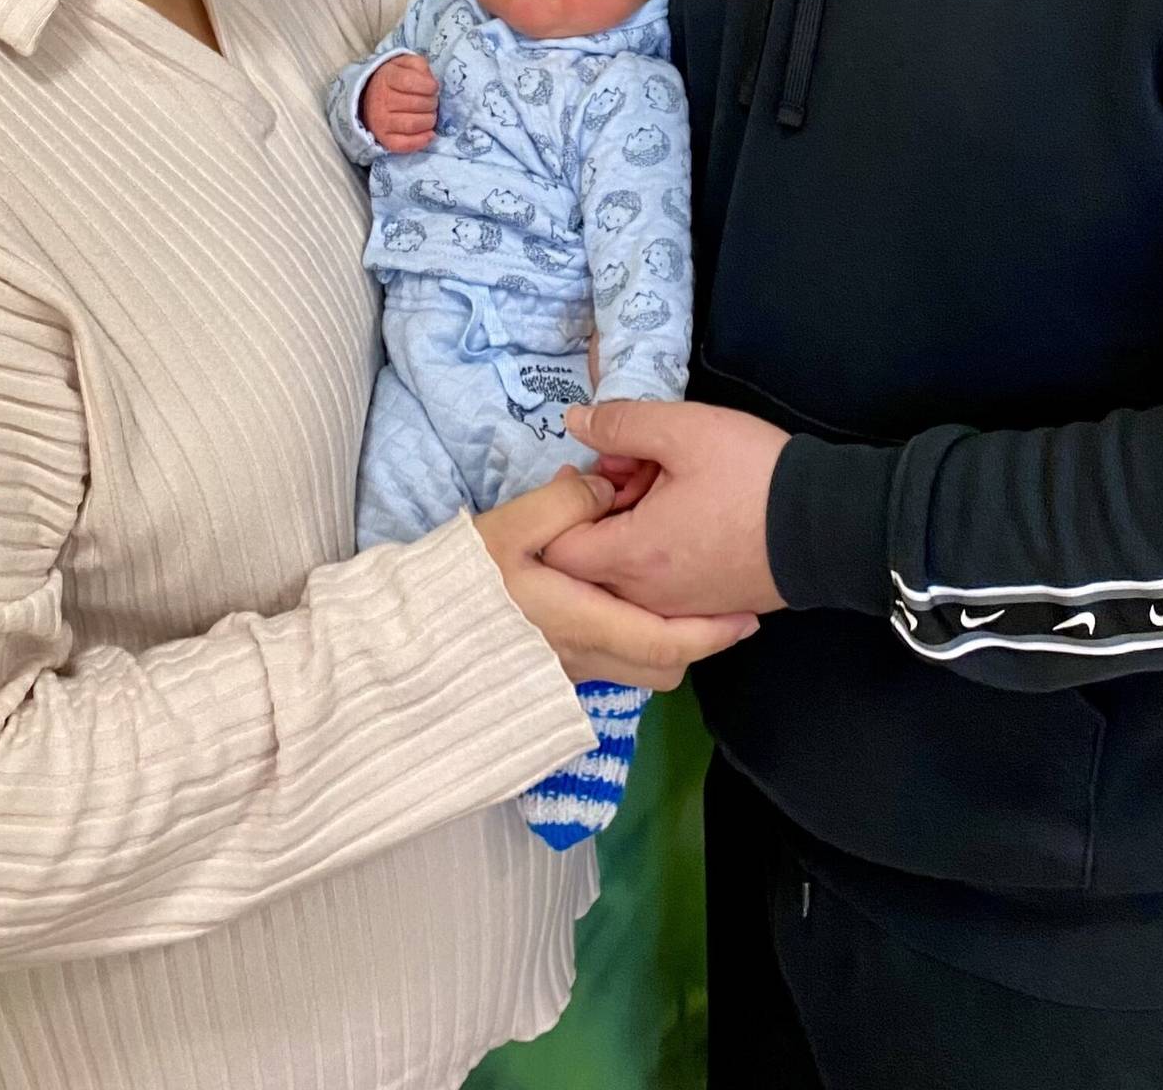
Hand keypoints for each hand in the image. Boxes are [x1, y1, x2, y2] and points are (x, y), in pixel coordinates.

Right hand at [362, 52, 438, 152]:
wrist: (368, 97)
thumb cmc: (394, 79)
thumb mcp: (404, 64)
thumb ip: (419, 66)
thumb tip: (431, 82)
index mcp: (386, 78)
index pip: (410, 82)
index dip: (429, 86)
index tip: (433, 87)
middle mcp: (381, 101)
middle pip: (417, 104)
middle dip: (432, 103)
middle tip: (431, 102)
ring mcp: (381, 122)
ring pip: (413, 124)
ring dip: (429, 120)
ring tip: (429, 115)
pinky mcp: (384, 139)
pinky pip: (405, 144)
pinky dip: (422, 140)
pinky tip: (430, 133)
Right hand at [474, 469, 759, 690]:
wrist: (416, 632)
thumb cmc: (464, 578)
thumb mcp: (510, 525)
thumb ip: (565, 504)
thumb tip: (606, 491)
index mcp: (579, 623)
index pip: (664, 643)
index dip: (711, 632)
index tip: (746, 614)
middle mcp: (582, 658)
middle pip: (662, 665)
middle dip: (695, 638)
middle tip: (716, 598)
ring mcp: (568, 670)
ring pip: (640, 667)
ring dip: (665, 636)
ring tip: (675, 590)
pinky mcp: (555, 670)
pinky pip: (615, 661)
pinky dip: (636, 635)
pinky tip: (628, 598)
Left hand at [549, 402, 789, 618]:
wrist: (830, 526)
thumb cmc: (754, 477)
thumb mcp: (686, 430)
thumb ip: (621, 424)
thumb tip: (574, 422)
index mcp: (632, 556)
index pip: (556, 549)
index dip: (565, 504)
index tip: (600, 468)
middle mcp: (645, 598)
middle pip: (587, 564)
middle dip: (599, 514)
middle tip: (636, 469)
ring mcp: (676, 611)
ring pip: (621, 577)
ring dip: (627, 533)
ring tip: (664, 488)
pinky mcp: (703, 612)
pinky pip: (655, 590)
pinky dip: (654, 555)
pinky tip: (685, 516)